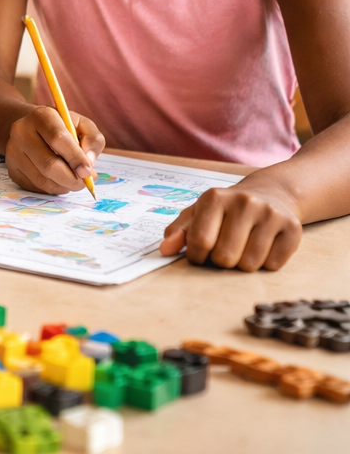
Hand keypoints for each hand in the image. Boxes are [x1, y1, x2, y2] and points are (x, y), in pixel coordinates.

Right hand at [4, 105, 102, 193]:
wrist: (31, 129)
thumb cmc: (62, 127)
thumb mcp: (82, 124)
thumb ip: (93, 140)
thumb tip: (88, 164)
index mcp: (40, 116)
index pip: (57, 138)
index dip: (75, 157)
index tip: (88, 171)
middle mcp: (21, 132)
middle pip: (48, 164)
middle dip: (71, 178)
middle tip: (84, 181)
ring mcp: (13, 152)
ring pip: (43, 180)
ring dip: (64, 185)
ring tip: (74, 180)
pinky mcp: (11, 169)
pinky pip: (36, 187)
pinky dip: (53, 188)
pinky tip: (59, 180)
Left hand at [159, 175, 302, 270]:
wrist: (272, 193)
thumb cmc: (228, 209)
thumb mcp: (199, 213)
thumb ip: (179, 231)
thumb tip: (164, 250)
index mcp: (215, 197)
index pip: (199, 241)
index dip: (196, 256)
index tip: (200, 254)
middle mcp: (245, 202)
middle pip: (224, 257)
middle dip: (221, 261)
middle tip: (225, 248)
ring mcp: (271, 214)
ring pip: (249, 264)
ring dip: (243, 264)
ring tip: (244, 246)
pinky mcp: (292, 228)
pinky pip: (273, 265)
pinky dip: (265, 263)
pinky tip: (264, 246)